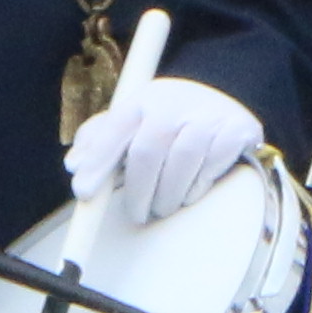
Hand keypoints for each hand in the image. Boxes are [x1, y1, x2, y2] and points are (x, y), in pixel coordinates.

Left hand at [67, 69, 261, 224]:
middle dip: (138, 190)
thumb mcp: (133, 121)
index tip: (84, 192)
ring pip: (181, 162)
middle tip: (136, 213)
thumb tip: (75, 165)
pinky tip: (190, 190)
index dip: (97, 163)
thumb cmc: (169, 119)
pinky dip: (197, 186)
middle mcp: (176, 101)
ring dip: (168, 194)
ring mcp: (209, 114)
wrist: (226, 101)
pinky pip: (211, 167)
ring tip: (163, 206)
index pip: (114, 130)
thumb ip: (100, 141)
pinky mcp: (237, 130)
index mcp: (144, 99)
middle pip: (147, 151)